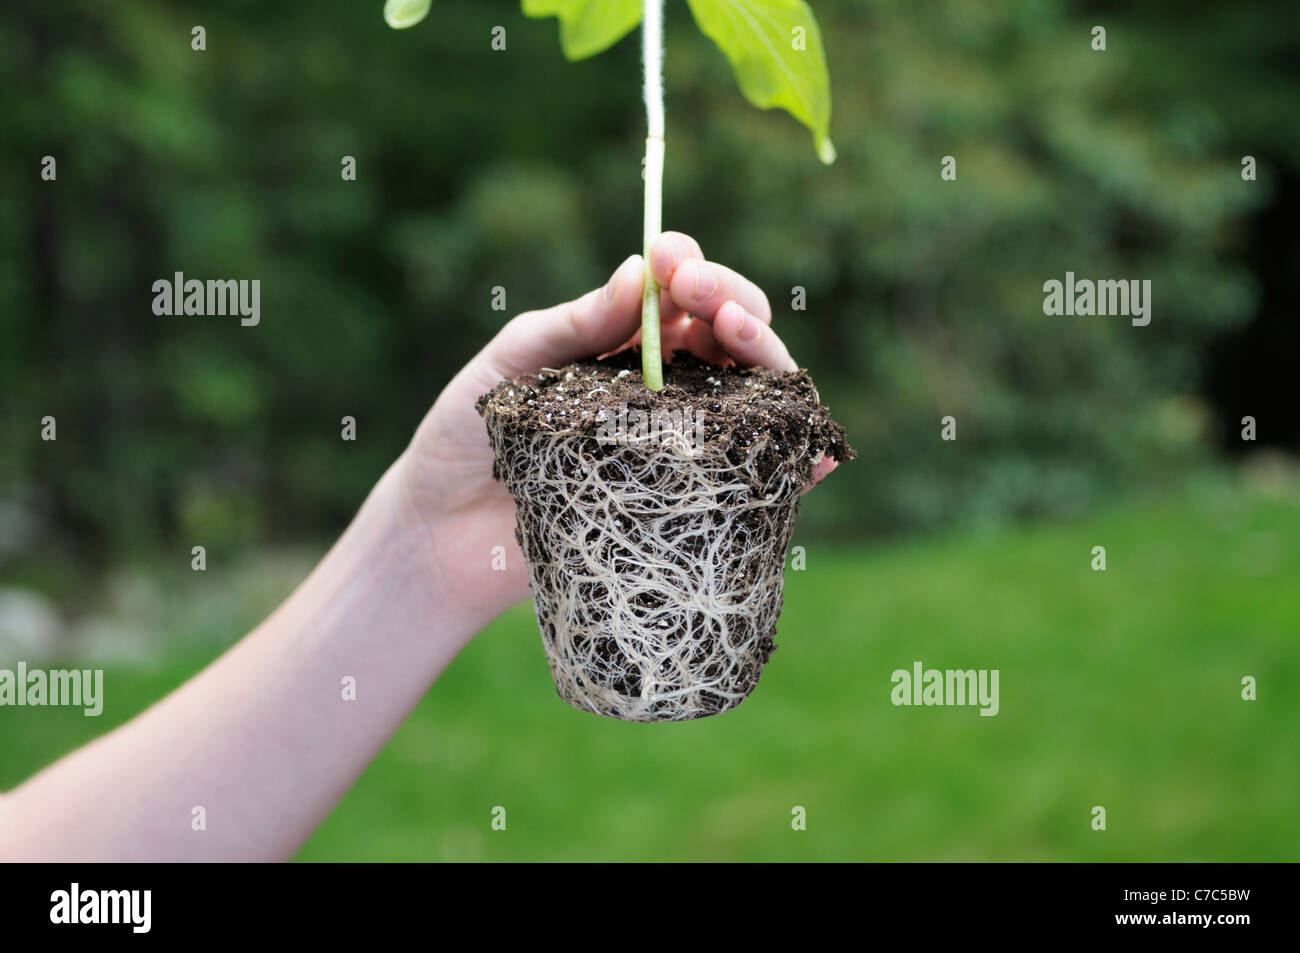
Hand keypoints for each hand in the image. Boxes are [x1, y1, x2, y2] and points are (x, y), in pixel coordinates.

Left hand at [401, 231, 830, 626]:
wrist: (442, 535)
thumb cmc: (465, 438)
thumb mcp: (509, 365)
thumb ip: (573, 324)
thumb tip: (640, 271)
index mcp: (626, 347)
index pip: (684, 296)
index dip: (691, 269)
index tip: (673, 260)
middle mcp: (665, 391)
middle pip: (731, 338)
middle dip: (731, 300)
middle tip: (704, 294)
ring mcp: (682, 447)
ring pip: (755, 396)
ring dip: (762, 357)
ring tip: (737, 331)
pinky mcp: (690, 504)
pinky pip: (758, 480)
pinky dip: (798, 462)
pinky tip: (815, 448)